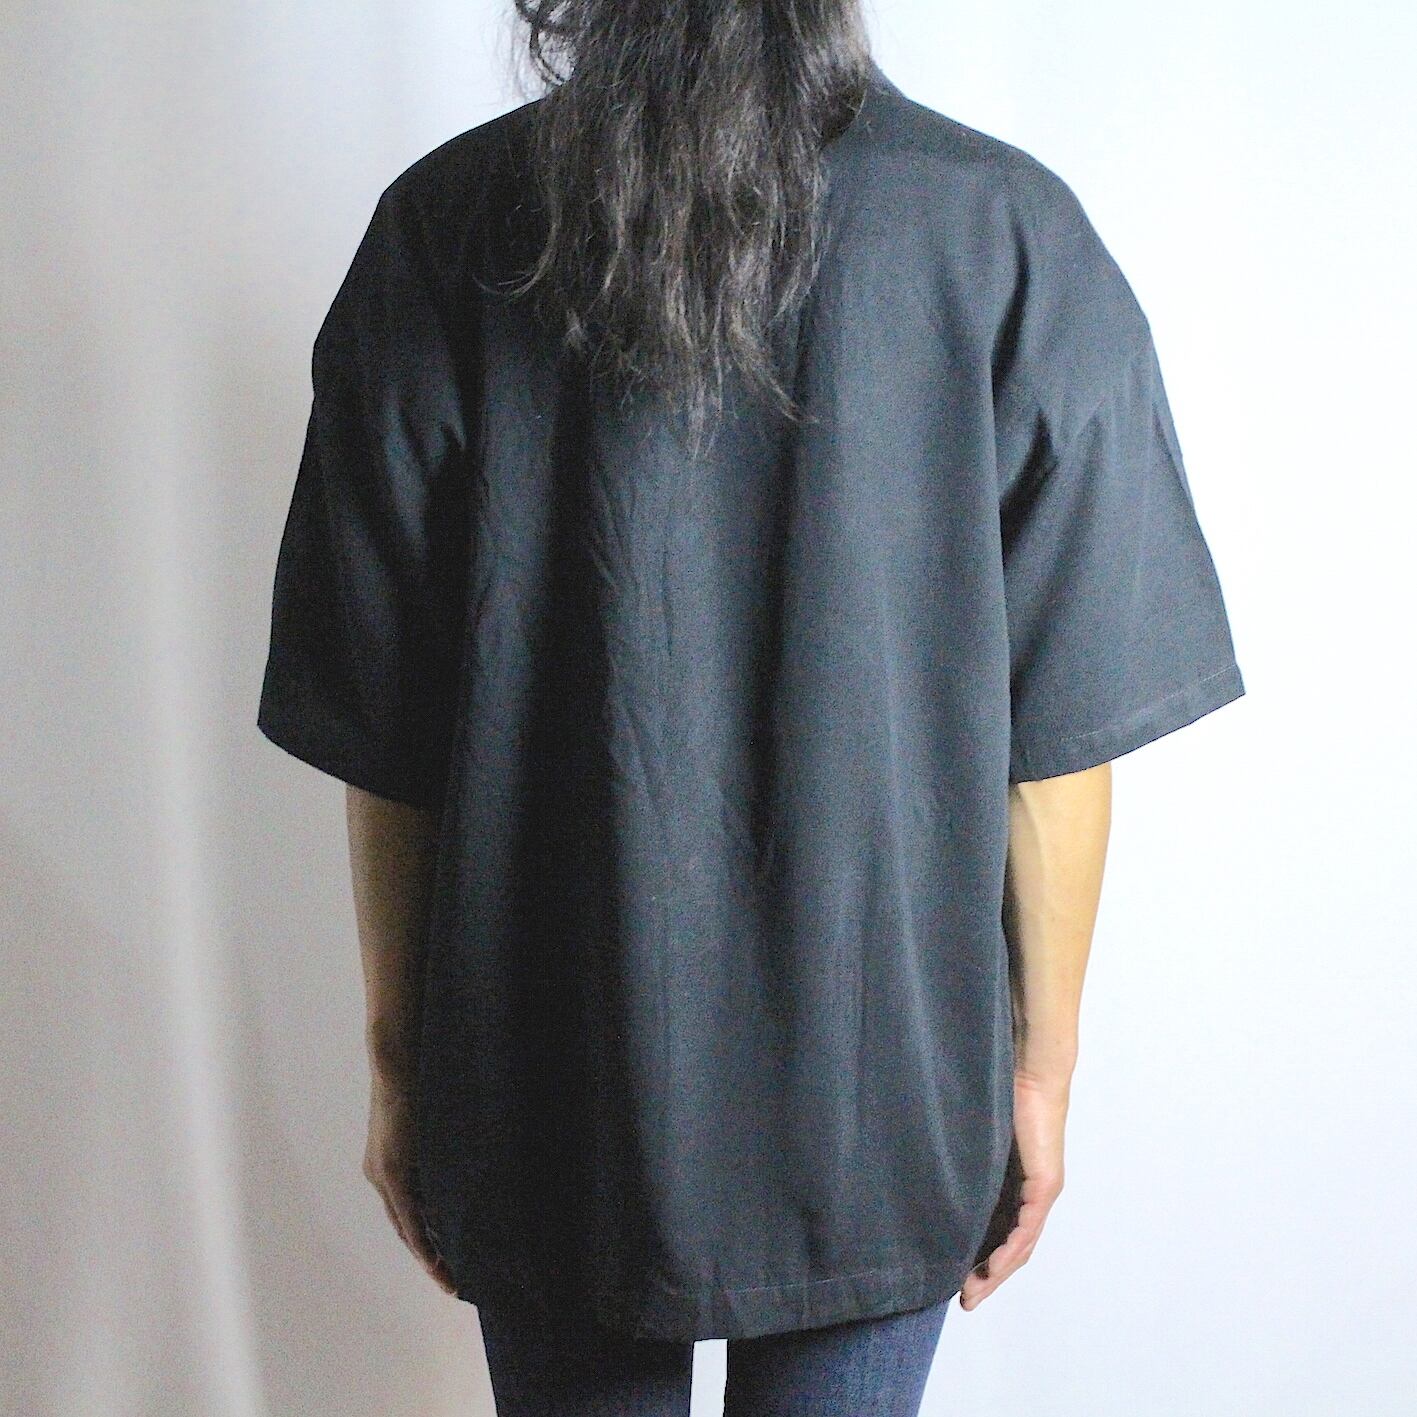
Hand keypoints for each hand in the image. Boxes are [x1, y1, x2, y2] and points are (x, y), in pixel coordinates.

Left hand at [363, 1066, 456, 1294]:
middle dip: (427, 1257)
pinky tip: (436, 1254)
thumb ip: (435, 1150)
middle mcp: (379, 1175)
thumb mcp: (427, 1126)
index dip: (424, 1240)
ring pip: (406, 1225)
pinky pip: (407, 1213)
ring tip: (448, 1275)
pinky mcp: (391, 1169)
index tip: (444, 1264)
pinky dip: (421, 1235)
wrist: (395, 1061)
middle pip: (404, 1227)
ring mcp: (382, 1173)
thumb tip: (463, 1166)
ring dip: (426, 1251)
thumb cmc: (417, 1083)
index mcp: (387, 1166)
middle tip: (450, 1282)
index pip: (406, 1213)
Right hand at [957, 1069, 1068, 1310]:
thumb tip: (927, 1169)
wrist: (1028, 1070)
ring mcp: (1041, 1191)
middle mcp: (1033, 1193)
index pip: (1000, 1231)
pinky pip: (1027, 1229)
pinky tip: (993, 1268)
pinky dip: (1010, 1252)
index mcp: (1016, 1183)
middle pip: (1013, 1248)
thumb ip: (961, 1157)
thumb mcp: (974, 1137)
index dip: (980, 1256)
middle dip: (987, 1275)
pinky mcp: (1045, 1185)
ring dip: (996, 1272)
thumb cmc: (999, 1092)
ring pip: (1020, 1245)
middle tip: (963, 1299)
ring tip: (973, 1291)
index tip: (956, 1277)